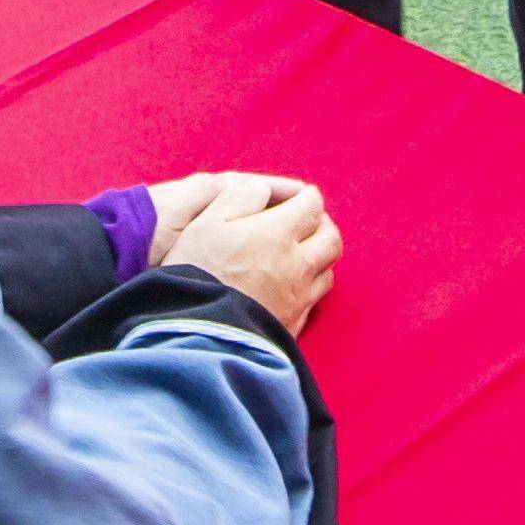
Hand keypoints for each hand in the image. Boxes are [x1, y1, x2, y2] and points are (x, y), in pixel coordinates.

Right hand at [169, 174, 339, 328]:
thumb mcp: (205, 223)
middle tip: (307, 224)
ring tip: (300, 255)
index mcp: (277, 234)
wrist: (194, 336)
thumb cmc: (195, 274)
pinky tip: (289, 288)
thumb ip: (238, 197)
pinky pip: (312, 304)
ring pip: (327, 273)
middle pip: (330, 239)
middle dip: (322, 226)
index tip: (299, 197)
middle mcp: (296, 266)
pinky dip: (308, 290)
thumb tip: (262, 189)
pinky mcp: (291, 328)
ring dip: (318, 259)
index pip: (312, 206)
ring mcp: (297, 300)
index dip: (306, 197)